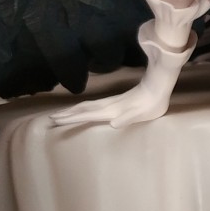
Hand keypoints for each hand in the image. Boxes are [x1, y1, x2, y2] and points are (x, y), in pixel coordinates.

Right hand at [48, 66, 175, 129]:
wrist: (158, 87)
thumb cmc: (152, 104)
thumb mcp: (141, 114)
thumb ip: (127, 118)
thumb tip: (113, 124)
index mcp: (111, 111)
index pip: (86, 115)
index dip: (71, 118)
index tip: (55, 121)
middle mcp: (107, 106)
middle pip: (83, 110)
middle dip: (67, 115)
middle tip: (51, 119)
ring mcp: (111, 102)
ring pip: (87, 106)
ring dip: (73, 111)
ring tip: (62, 114)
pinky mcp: (115, 101)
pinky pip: (94, 106)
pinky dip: (83, 108)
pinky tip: (84, 110)